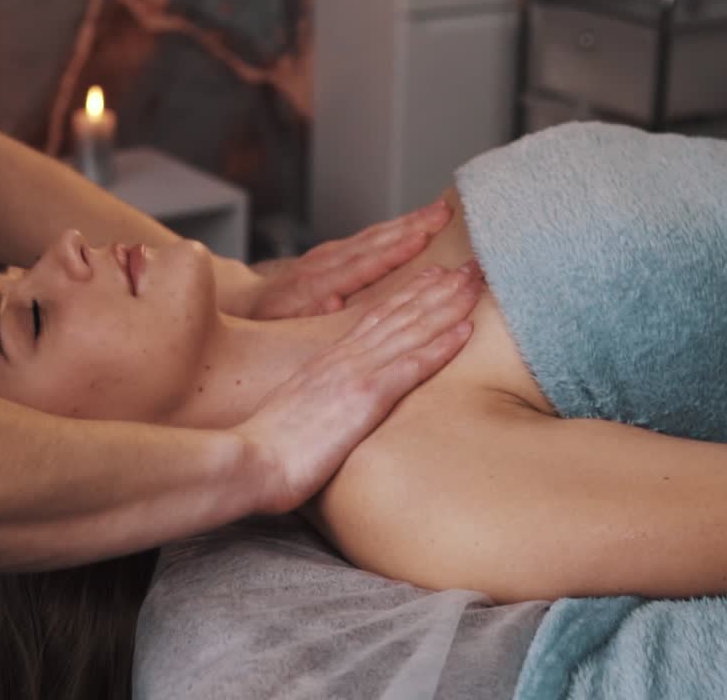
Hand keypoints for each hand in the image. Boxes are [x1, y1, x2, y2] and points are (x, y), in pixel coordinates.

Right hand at [236, 261, 483, 513]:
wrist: (250, 461)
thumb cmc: (267, 450)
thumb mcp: (295, 413)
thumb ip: (318, 400)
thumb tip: (332, 405)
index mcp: (326, 362)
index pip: (374, 318)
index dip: (408, 295)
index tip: (435, 276)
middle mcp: (343, 359)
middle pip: (399, 313)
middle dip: (438, 287)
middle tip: (471, 265)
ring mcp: (355, 374)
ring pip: (410, 329)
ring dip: (448, 303)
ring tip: (477, 281)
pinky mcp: (365, 397)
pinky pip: (411, 365)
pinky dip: (440, 345)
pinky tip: (466, 330)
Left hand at [249, 200, 451, 319]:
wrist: (253, 302)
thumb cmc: (275, 322)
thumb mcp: (288, 326)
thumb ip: (311, 315)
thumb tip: (332, 304)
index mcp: (317, 284)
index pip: (362, 265)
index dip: (392, 252)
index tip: (421, 238)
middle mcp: (326, 262)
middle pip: (375, 241)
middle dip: (411, 225)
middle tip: (444, 213)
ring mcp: (330, 253)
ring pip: (375, 234)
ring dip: (409, 221)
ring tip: (440, 210)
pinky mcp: (335, 250)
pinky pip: (370, 236)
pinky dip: (395, 227)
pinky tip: (417, 221)